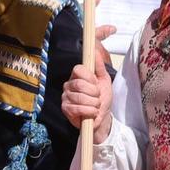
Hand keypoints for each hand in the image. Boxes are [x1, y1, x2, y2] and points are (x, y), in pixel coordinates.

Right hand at [60, 28, 116, 142]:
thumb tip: (94, 51)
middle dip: (94, 93)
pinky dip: (90, 111)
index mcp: (77, 76)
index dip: (90, 77)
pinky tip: (92, 112)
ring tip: (95, 106)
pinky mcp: (65, 109)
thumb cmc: (102, 99)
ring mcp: (66, 97)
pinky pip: (78, 108)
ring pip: (80, 97)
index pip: (78, 69)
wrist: (102, 118)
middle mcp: (69, 85)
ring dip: (94, 104)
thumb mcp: (104, 81)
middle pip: (80, 84)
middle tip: (97, 98)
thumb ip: (100, 67)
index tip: (96, 84)